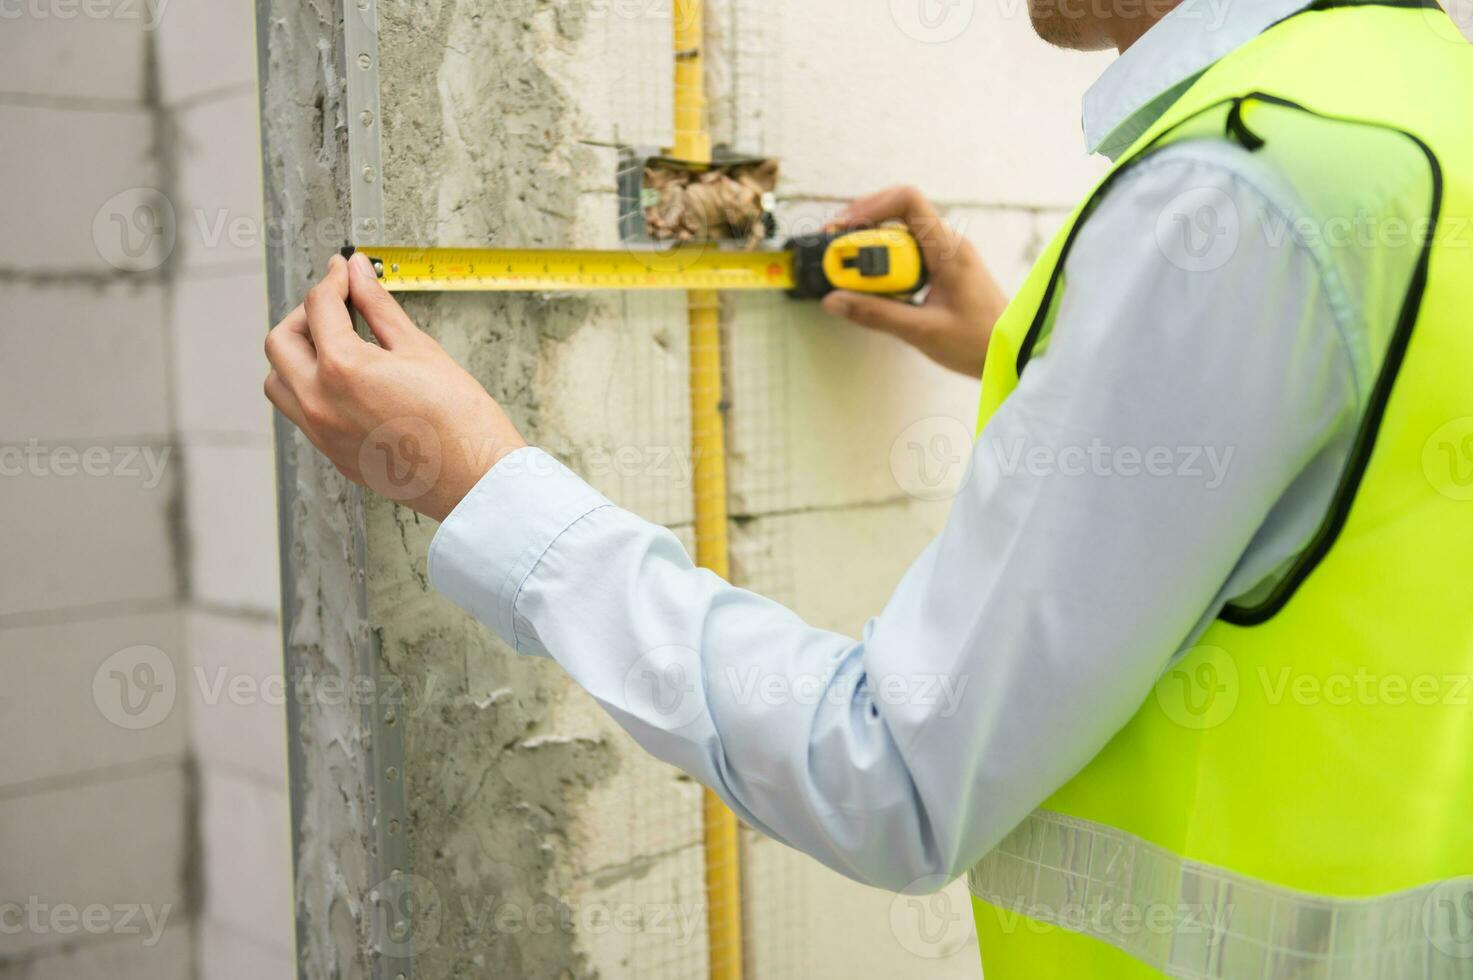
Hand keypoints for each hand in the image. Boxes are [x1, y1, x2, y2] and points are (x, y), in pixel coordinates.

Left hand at [264, 252, 526, 521]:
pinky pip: (301, 413)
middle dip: (305, 315)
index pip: (319, 306)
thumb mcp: (420, 349)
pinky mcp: (333, 454)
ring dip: (297, 355)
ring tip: (336, 345)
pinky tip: (348, 381)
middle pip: (280, 342)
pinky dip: (311, 387)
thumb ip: (379, 307)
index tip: (346, 270)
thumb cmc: (460, 419)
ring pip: (279, 382)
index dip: (333, 279)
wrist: (476, 479)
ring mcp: (322, 433)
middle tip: (339, 305)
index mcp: (341, 369)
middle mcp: (319, 403)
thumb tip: (358, 272)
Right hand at [821, 186, 1007, 377]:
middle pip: (896, 214)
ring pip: (899, 235)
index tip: (843, 230)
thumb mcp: (923, 331)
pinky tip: (872, 286)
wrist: (1013, 355)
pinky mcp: (942, 272)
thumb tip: (835, 300)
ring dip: (871, 249)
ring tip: (848, 271)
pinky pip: (907, 256)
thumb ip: (877, 314)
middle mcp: (947, 245)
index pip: (907, 200)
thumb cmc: (980, 342)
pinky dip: (884, 266)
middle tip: (835, 253)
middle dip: (861, 229)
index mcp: (948, 249)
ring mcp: (946, 257)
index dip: (870, 206)